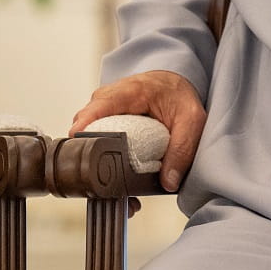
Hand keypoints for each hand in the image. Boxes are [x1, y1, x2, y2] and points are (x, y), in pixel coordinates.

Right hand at [70, 70, 204, 191]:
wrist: (174, 83)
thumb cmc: (178, 94)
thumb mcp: (191, 120)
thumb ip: (182, 149)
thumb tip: (168, 180)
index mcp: (130, 92)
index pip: (100, 106)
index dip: (85, 126)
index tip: (80, 144)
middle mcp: (110, 97)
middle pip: (86, 123)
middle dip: (89, 153)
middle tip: (104, 183)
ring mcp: (103, 107)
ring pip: (86, 132)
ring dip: (94, 157)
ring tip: (112, 187)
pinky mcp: (103, 117)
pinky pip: (92, 133)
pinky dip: (98, 152)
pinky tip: (112, 174)